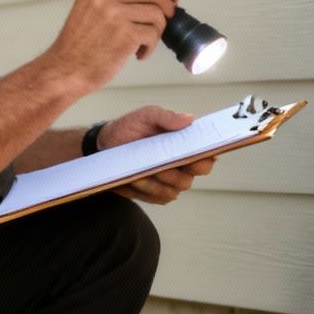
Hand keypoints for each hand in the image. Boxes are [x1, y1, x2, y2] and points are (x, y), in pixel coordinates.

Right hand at [38, 0, 176, 92]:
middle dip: (166, 4)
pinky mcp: (125, 35)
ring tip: (144, 42)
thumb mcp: (89, 8)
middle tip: (168, 16)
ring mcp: (115, 15)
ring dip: (157, 30)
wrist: (66, 70)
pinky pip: (153, 34)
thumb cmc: (79, 46)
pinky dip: (150, 47)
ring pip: (156, 13)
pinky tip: (139, 54)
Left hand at [99, 105, 215, 204]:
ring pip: (173, 190)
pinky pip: (158, 197)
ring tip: (139, 172)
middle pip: (189, 178)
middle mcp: (183, 168)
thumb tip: (189, 119)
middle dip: (174, 173)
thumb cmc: (131, 127)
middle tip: (160, 164)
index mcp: (186, 147)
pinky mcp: (156, 194)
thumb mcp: (146, 115)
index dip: (205, 158)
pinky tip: (134, 180)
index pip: (206, 158)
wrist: (107, 145)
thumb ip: (166, 116)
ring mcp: (170, 183)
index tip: (195, 154)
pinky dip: (146, 190)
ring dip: (156, 182)